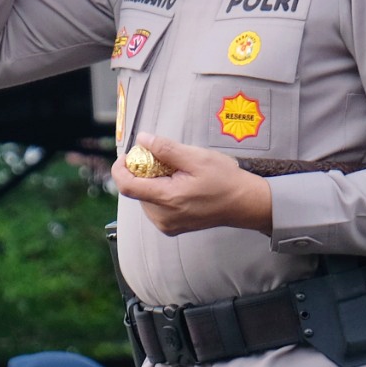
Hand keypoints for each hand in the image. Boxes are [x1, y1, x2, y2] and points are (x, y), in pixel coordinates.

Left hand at [111, 134, 273, 235]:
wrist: (244, 204)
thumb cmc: (225, 180)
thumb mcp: (197, 157)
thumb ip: (166, 148)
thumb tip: (142, 139)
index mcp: (168, 199)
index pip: (127, 186)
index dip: (120, 168)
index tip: (128, 154)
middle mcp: (163, 217)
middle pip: (136, 190)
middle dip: (143, 171)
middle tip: (163, 158)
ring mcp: (167, 225)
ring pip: (145, 197)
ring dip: (152, 181)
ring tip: (176, 173)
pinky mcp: (171, 227)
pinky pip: (155, 206)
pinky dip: (160, 191)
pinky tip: (178, 185)